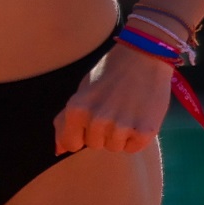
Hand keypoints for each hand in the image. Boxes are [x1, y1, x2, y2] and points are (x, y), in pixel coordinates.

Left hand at [57, 44, 174, 157]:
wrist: (145, 54)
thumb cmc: (110, 71)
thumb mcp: (82, 90)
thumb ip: (65, 119)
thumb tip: (58, 150)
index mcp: (77, 109)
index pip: (71, 143)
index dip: (82, 133)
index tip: (92, 118)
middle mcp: (97, 120)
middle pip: (95, 145)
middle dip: (103, 132)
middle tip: (114, 107)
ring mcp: (121, 126)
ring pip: (115, 147)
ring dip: (121, 134)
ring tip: (127, 110)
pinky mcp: (144, 131)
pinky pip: (133, 148)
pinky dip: (137, 136)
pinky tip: (140, 115)